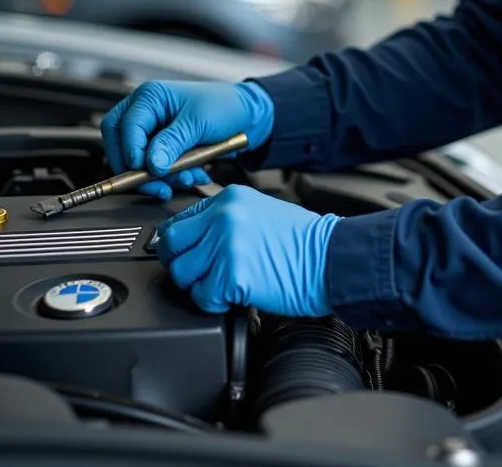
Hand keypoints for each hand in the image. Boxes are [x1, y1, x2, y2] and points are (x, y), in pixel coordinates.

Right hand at [100, 81, 273, 199]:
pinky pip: (155, 168)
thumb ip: (173, 143)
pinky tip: (192, 176)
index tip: (145, 169)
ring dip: (160, 177)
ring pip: (137, 162)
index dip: (131, 150)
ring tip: (187, 179)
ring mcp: (152, 132)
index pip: (124, 126)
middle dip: (138, 169)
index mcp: (150, 97)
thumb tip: (151, 164)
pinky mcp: (162, 148)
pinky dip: (171, 178)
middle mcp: (146, 113)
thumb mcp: (198, 122)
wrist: (247, 117)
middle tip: (158, 184)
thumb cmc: (225, 106)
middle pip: (121, 145)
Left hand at [155, 185, 339, 316]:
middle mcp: (223, 217)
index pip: (179, 220)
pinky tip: (237, 293)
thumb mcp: (259, 212)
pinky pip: (201, 297)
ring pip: (182, 274)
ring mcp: (226, 245)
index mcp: (230, 199)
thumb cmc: (301, 241)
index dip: (182, 244)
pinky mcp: (231, 275)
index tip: (188, 254)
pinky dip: (215, 302)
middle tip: (204, 273)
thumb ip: (224, 220)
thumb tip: (193, 238)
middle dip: (183, 264)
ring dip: (200, 285)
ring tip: (226, 283)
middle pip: (171, 245)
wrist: (330, 259)